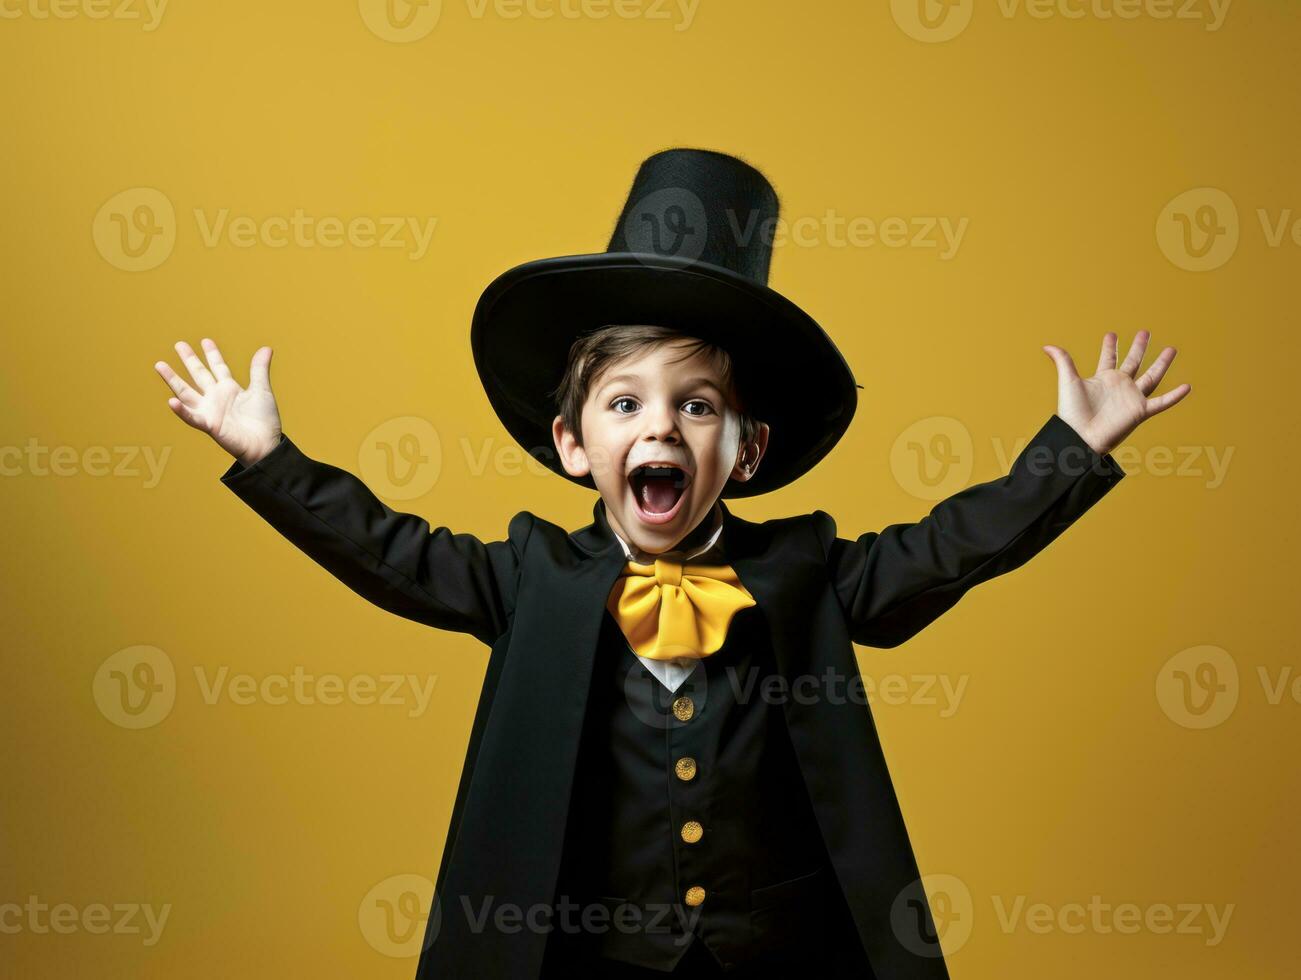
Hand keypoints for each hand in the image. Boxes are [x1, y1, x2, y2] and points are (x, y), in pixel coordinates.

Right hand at [154, 340, 282, 466]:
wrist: (266, 445)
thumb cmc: (264, 421)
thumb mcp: (262, 390)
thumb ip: (259, 370)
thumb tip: (266, 348)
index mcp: (230, 389)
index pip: (218, 367)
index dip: (212, 354)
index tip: (205, 341)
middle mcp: (216, 397)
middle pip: (199, 375)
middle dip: (190, 360)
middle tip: (179, 344)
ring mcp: (210, 410)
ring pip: (187, 392)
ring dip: (173, 380)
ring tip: (159, 365)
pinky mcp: (209, 425)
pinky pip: (192, 417)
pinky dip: (181, 410)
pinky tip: (171, 401)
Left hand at [1041, 330, 1190, 455]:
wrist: (1080, 436)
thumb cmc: (1072, 413)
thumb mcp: (1068, 382)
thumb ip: (1063, 361)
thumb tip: (1047, 345)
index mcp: (1103, 378)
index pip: (1108, 358)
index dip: (1110, 346)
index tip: (1112, 334)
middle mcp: (1119, 386)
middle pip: (1133, 362)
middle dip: (1139, 347)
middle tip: (1145, 332)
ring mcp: (1131, 398)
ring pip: (1151, 377)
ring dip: (1162, 364)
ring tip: (1171, 349)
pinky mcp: (1140, 411)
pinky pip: (1162, 402)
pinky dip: (1175, 396)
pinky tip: (1187, 387)